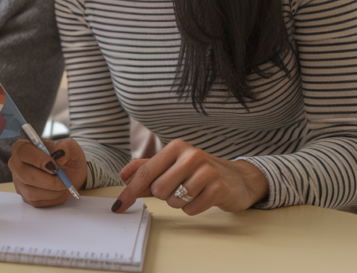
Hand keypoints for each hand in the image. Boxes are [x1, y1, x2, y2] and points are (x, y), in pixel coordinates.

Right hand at [9, 138, 86, 207]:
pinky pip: (37, 202)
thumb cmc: (67, 159)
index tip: (55, 167)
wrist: (69, 173)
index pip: (23, 151)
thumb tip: (60, 150)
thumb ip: (68, 147)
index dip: (38, 160)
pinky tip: (59, 191)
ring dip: (53, 192)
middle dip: (49, 181)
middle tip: (65, 181)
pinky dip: (53, 198)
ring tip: (64, 185)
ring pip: (31, 192)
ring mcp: (19, 182)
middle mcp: (16, 164)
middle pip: (25, 175)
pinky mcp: (25, 196)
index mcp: (23, 146)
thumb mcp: (71, 149)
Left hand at [113, 139, 269, 214]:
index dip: (130, 191)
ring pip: (173, 201)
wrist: (237, 179)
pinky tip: (203, 198)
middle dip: (164, 195)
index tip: (118, 206)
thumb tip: (125, 177)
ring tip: (193, 191)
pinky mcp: (218, 188)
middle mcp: (190, 155)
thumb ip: (148, 169)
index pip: (145, 172)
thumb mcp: (173, 165)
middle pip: (158, 189)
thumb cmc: (199, 172)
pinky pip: (190, 209)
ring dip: (179, 202)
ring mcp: (206, 171)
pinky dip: (193, 208)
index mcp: (176, 148)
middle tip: (179, 188)